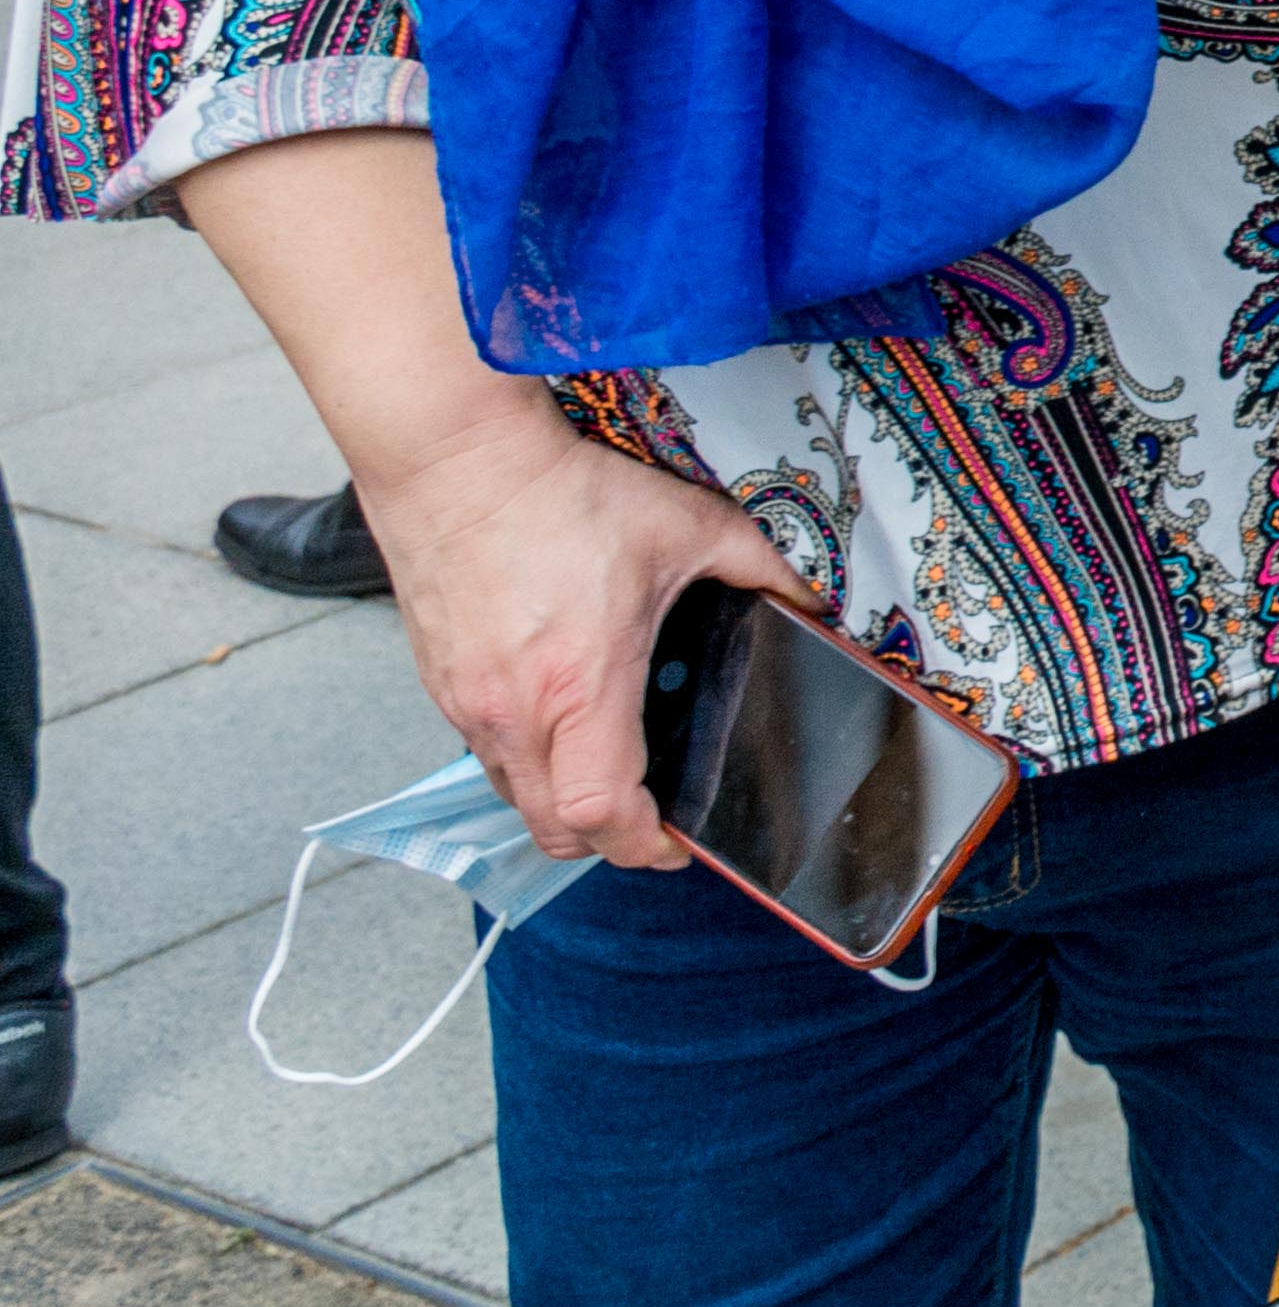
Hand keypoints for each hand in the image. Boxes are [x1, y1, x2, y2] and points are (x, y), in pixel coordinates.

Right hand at [366, 412, 810, 869]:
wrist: (455, 461)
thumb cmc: (562, 495)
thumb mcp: (688, 525)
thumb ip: (760, 569)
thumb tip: (809, 599)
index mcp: (580, 684)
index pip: (601, 812)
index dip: (646, 844)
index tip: (682, 842)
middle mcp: (513, 711)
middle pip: (553, 830)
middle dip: (610, 840)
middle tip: (656, 819)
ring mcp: (466, 705)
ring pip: (516, 798)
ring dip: (565, 802)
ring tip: (616, 770)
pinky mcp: (441, 686)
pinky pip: (487, 755)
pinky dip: (529, 761)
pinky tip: (566, 717)